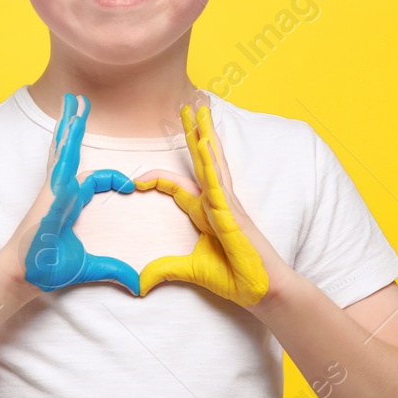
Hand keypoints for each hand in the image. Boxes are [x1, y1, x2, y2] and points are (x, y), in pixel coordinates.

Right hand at [0, 93, 141, 294]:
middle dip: (74, 126)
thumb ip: (114, 269)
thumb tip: (138, 283)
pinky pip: (60, 164)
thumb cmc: (48, 268)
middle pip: (69, 151)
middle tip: (79, 101)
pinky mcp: (49, 195)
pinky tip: (69, 127)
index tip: (132, 185)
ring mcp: (53, 190)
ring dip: (68, 125)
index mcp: (69, 202)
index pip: (94, 180)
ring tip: (72, 101)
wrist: (25, 275)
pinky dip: (64, 144)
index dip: (114, 179)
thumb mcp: (90, 266)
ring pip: (63, 150)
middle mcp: (60, 191)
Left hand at [135, 101, 272, 305]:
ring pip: (211, 161)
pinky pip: (218, 180)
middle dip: (193, 133)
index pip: (177, 186)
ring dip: (204, 133)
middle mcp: (215, 201)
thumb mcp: (189, 271)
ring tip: (199, 108)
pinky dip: (211, 160)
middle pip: (200, 160)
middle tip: (186, 106)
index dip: (157, 179)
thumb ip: (164, 270)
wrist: (261, 291)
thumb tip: (139, 282)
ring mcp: (225, 203)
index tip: (135, 180)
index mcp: (205, 212)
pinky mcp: (232, 211)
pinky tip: (205, 141)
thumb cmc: (233, 277)